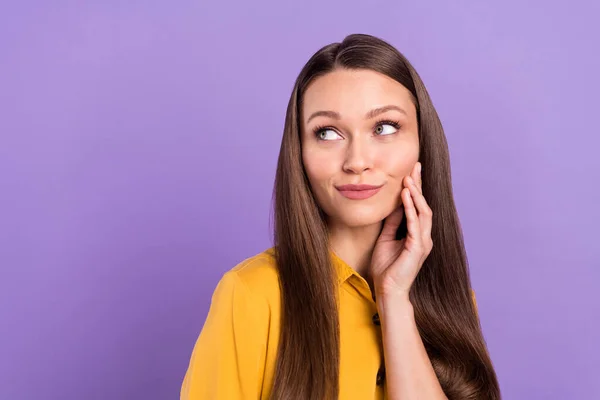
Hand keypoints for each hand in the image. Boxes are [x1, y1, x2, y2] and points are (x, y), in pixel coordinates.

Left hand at [369, 162, 432, 298]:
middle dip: (419, 185)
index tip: (411, 171)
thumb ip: (393, 222)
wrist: (387, 290)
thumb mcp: (387, 238)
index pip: (418, 206)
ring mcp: (423, 242)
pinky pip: (415, 224)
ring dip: (416, 194)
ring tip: (408, 179)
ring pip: (423, 212)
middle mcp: (424, 236)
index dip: (415, 188)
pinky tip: (406, 196)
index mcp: (417, 234)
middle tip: (415, 166)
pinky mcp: (417, 248)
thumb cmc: (386, 267)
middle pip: (424, 205)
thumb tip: (395, 204)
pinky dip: (411, 208)